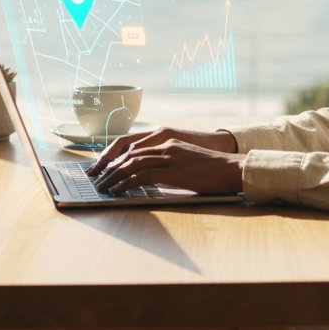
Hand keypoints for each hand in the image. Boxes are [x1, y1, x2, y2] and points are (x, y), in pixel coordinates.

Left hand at [87, 127, 243, 194]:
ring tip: (102, 187)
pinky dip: (126, 183)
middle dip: (108, 166)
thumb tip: (145, 175)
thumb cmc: (212, 169)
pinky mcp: (173, 170)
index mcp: (167, 138)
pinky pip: (142, 176)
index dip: (113, 155)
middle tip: (96, 178)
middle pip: (127, 152)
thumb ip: (166, 162)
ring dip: (113, 176)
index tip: (101, 166)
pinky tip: (118, 191)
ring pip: (131, 163)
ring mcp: (169, 156)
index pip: (132, 144)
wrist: (232, 169)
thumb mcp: (185, 159)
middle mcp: (165, 144)